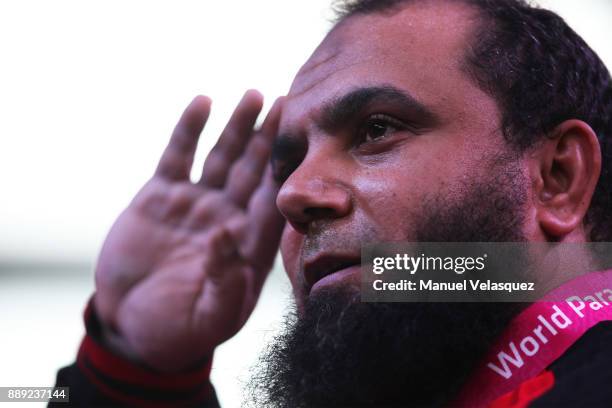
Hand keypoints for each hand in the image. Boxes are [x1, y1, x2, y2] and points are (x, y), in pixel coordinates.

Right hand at [93, 91, 284, 371]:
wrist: (131, 327)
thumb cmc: (178, 333)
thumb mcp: (208, 318)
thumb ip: (224, 282)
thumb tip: (226, 234)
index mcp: (247, 245)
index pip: (275, 200)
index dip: (290, 170)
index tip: (307, 139)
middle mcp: (227, 218)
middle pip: (254, 170)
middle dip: (270, 138)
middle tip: (288, 102)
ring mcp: (196, 204)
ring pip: (223, 157)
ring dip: (238, 127)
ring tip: (254, 96)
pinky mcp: (161, 198)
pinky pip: (178, 157)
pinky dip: (189, 130)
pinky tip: (203, 103)